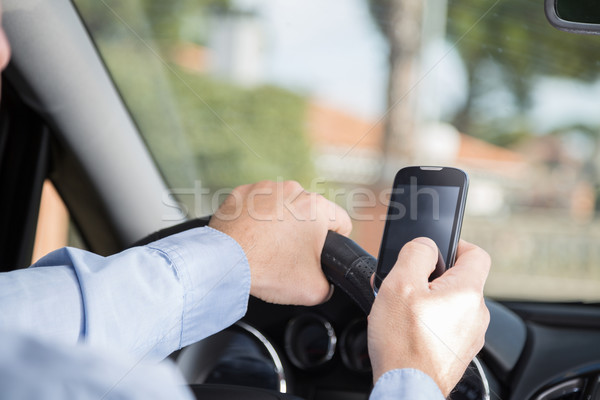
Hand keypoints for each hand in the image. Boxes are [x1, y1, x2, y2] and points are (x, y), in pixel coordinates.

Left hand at [209, 180, 351, 305]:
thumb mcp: (314, 290)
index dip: (337, 241)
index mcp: (316, 207)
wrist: (224, 263)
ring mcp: (265, 188)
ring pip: (282, 206)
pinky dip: (255, 219)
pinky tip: (250, 238)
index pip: (341, 222)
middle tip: (290, 255)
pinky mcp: (241, 193)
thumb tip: (325, 282)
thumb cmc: (267, 270)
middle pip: (309, 213)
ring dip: (279, 222)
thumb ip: (329, 283)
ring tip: (267, 247)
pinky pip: (256, 206)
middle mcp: (293, 190)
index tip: (324, 252)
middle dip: (304, 232)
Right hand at [367, 238, 490, 395]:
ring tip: (403, 310)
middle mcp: (476, 314)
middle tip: (406, 284)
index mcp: (467, 292)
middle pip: (459, 280)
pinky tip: (408, 329)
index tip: (434, 250)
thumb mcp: (400, 283)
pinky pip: (447, 325)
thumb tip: (426, 244)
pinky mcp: (459, 352)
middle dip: (432, 277)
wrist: (407, 387)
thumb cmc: (403, 342)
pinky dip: (430, 321)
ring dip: (429, 301)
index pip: (476, 253)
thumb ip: (416, 253)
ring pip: (451, 304)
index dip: (455, 245)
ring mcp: (470, 335)